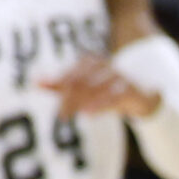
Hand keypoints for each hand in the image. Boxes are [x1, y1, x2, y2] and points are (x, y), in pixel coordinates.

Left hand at [40, 58, 158, 119]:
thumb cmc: (108, 91)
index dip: (59, 85)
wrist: (142, 98)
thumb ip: (61, 85)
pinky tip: (88, 113)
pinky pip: (113, 96)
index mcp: (92, 63)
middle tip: (61, 115)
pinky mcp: (130, 89)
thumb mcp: (84, 88)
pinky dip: (100, 104)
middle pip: (82, 80)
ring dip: (82, 101)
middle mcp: (105, 66)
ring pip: (96, 87)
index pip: (72, 74)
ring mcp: (119, 76)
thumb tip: (36, 82)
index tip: (49, 98)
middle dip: (69, 98)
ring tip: (71, 114)